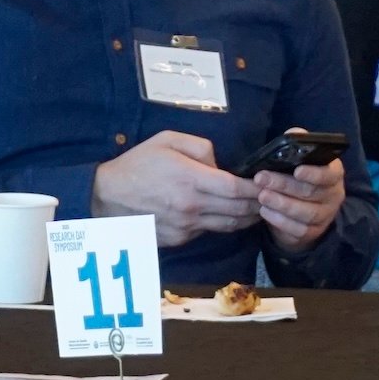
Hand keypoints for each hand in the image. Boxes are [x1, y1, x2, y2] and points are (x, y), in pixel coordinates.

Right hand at [92, 131, 259, 238]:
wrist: (108, 196)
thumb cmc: (138, 164)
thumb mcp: (167, 140)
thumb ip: (200, 147)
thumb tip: (219, 164)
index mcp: (190, 180)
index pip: (235, 188)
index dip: (256, 188)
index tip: (266, 183)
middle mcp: (191, 207)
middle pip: (237, 211)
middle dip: (258, 205)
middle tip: (270, 198)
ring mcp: (185, 226)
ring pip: (227, 226)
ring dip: (246, 218)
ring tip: (257, 209)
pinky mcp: (179, 238)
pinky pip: (208, 231)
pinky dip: (221, 224)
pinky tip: (226, 215)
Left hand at [251, 155, 346, 253]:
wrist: (299, 206)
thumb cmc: (297, 177)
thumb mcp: (298, 161)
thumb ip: (294, 151)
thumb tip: (284, 144)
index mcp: (333, 174)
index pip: (329, 174)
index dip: (313, 173)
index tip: (296, 171)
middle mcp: (334, 195)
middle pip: (311, 192)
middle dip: (284, 185)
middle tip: (261, 179)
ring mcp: (326, 216)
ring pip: (306, 213)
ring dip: (282, 204)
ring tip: (262, 196)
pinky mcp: (314, 232)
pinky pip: (299, 229)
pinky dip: (280, 221)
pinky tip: (265, 211)